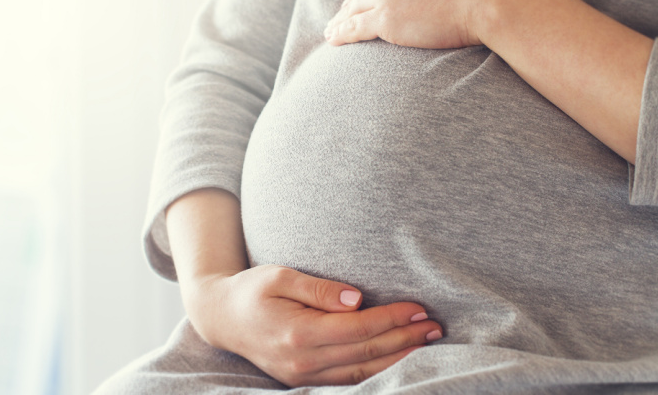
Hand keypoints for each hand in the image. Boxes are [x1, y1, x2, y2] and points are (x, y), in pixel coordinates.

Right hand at [185, 265, 442, 386]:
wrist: (222, 317)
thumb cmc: (252, 289)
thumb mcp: (280, 276)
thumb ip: (318, 288)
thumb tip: (356, 298)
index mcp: (298, 333)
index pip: (357, 329)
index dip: (391, 319)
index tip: (418, 308)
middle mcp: (302, 361)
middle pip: (365, 353)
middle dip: (404, 339)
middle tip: (435, 326)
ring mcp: (302, 376)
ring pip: (362, 373)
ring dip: (398, 358)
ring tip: (426, 343)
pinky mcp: (304, 380)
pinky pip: (349, 380)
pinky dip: (378, 371)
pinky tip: (397, 359)